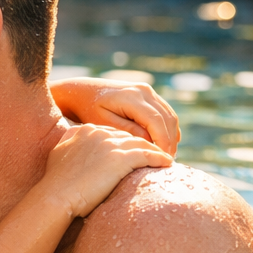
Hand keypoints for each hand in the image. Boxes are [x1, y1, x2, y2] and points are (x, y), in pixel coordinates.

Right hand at [39, 124, 172, 218]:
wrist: (56, 196)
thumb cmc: (56, 181)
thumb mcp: (58, 152)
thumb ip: (69, 141)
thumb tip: (74, 139)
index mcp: (86, 130)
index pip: (113, 133)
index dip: (125, 143)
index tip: (133, 152)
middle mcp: (100, 133)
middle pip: (129, 137)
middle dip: (142, 145)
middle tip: (153, 155)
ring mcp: (111, 145)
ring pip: (142, 144)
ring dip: (155, 151)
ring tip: (164, 159)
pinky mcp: (122, 159)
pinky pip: (148, 155)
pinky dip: (159, 159)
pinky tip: (167, 164)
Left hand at [51, 77, 179, 154]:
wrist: (81, 91)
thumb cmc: (87, 109)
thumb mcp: (102, 123)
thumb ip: (126, 131)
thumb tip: (150, 140)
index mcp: (131, 97)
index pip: (156, 122)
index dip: (163, 141)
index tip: (163, 159)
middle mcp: (143, 91)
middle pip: (168, 118)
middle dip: (170, 141)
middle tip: (167, 161)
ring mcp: (147, 91)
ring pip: (170, 115)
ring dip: (171, 135)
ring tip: (165, 155)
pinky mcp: (148, 94)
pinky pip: (164, 112)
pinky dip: (167, 128)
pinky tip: (163, 144)